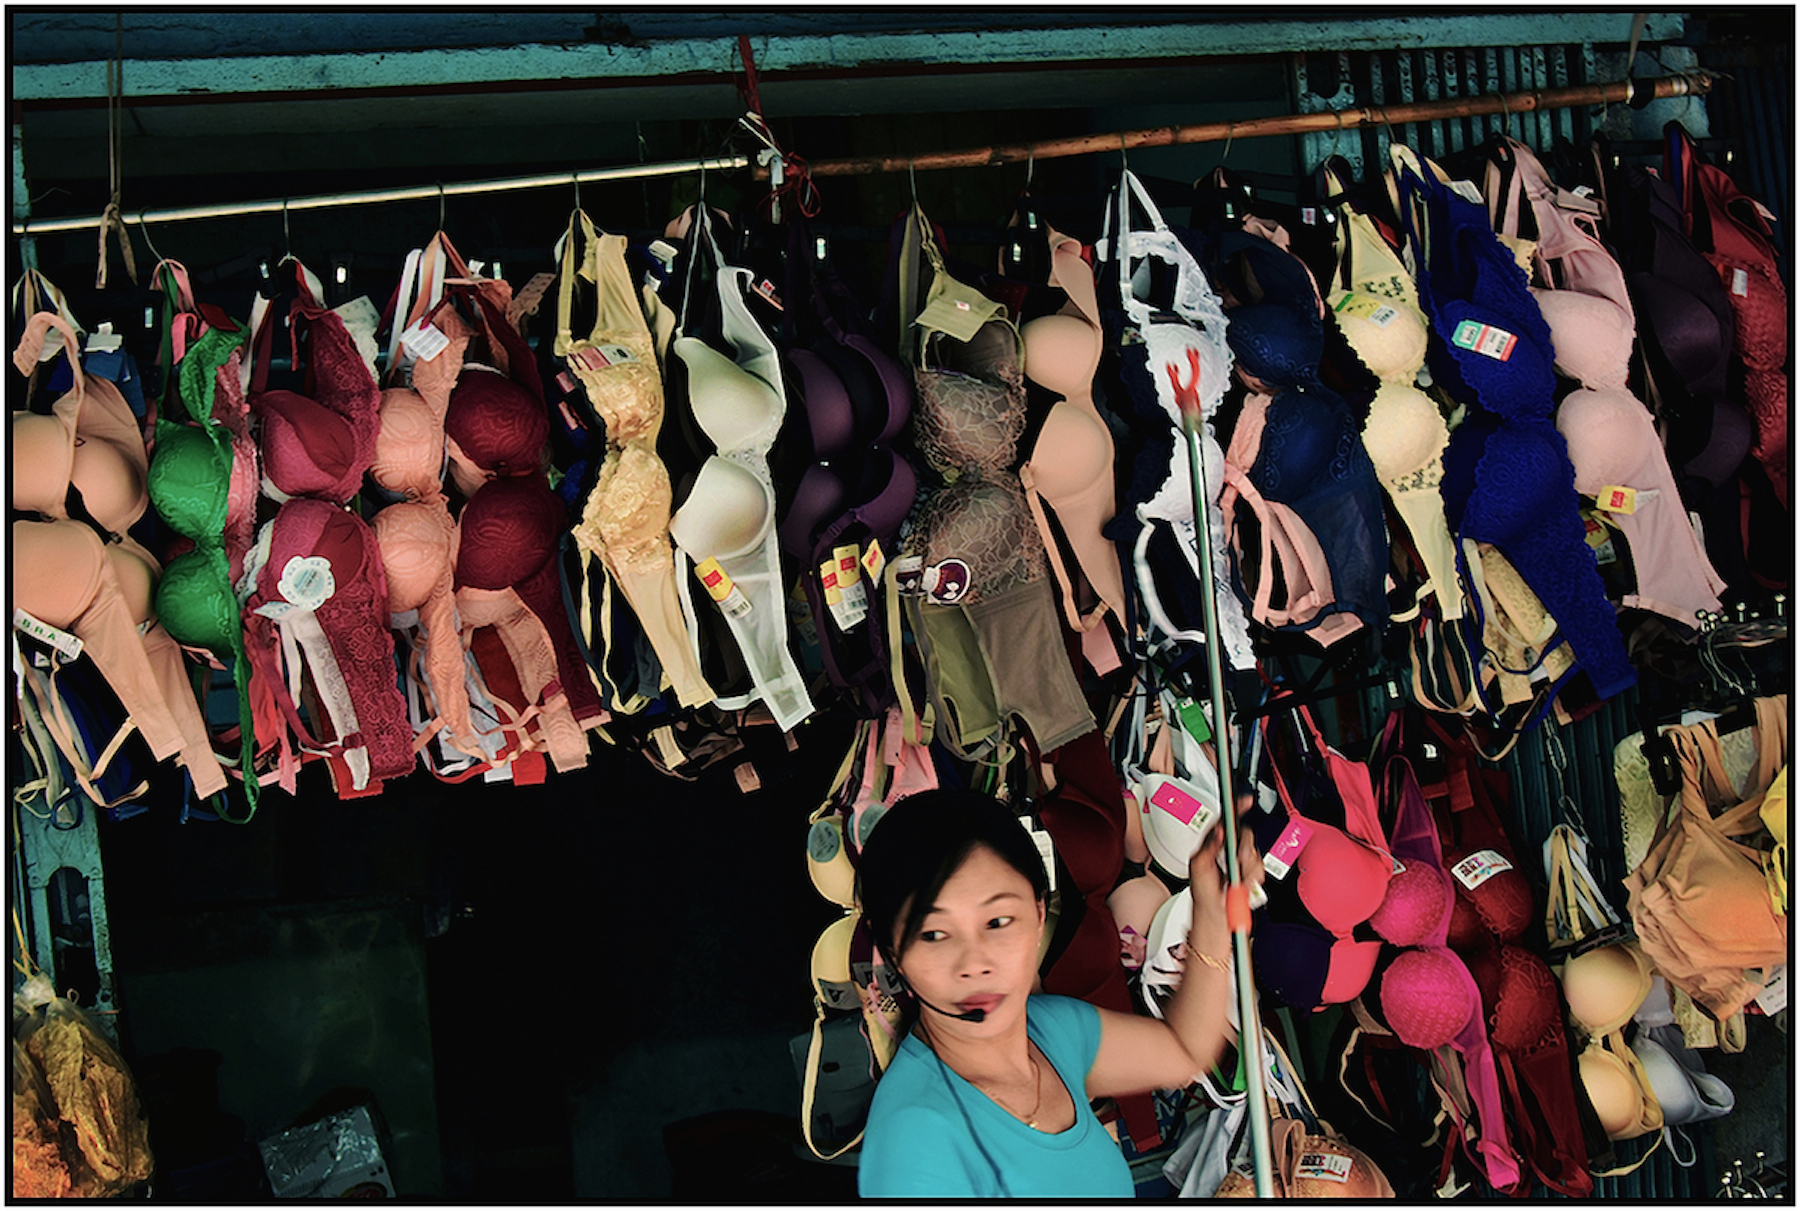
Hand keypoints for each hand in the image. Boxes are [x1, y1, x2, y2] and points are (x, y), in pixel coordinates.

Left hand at [1188, 793, 1262, 928]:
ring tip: (1235, 881)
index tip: (1244, 801)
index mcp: (1215, 841)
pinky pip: (1260, 868)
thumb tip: (1219, 832)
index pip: (1227, 818)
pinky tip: (1242, 884)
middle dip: (1245, 848)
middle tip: (1239, 860)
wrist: (1215, 910)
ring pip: (1254, 853)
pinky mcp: (1252, 870)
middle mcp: (1230, 846)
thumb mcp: (1199, 866)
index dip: (1237, 807)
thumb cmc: (1203, 888)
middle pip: (1245, 834)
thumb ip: (1209, 847)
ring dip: (1247, 869)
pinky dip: (1252, 878)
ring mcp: (1243, 858)